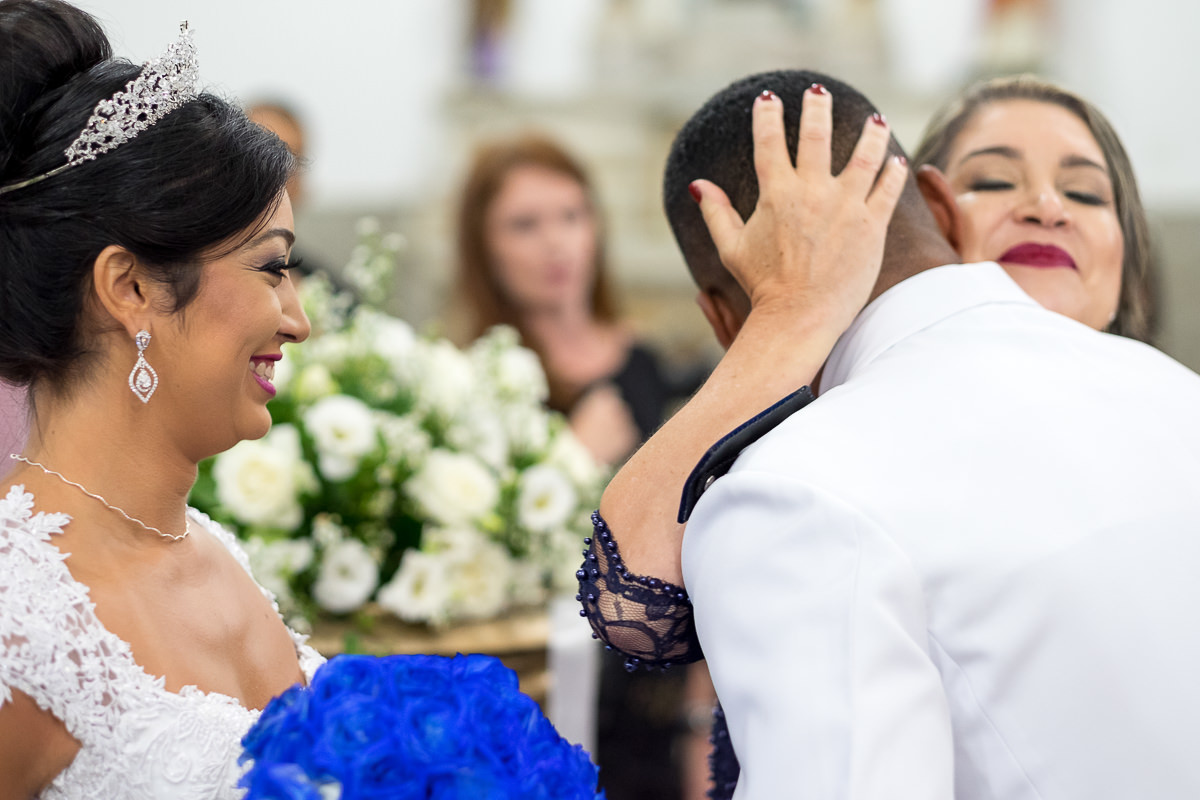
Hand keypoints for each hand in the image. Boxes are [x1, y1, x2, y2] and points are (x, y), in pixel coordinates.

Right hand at [691, 85, 907, 335]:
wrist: (801, 317)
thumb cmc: (764, 286)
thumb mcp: (733, 248)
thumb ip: (717, 213)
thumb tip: (698, 185)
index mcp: (776, 194)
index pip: (769, 141)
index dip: (767, 115)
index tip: (768, 98)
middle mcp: (812, 192)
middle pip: (816, 133)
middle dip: (816, 106)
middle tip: (817, 91)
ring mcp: (846, 206)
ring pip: (864, 154)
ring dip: (870, 133)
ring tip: (874, 120)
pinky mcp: (872, 225)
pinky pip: (888, 187)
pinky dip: (893, 170)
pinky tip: (895, 161)